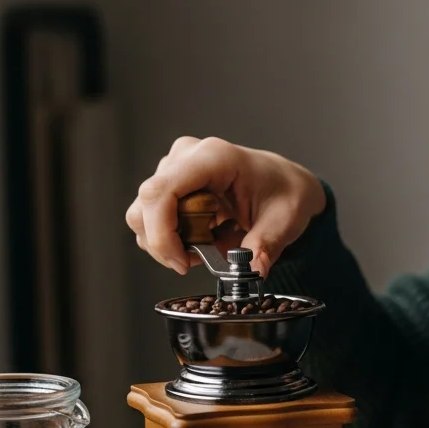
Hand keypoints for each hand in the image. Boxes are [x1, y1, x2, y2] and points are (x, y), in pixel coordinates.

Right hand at [125, 137, 325, 276]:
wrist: (285, 184)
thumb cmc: (285, 194)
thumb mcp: (284, 222)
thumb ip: (265, 246)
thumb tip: (253, 271)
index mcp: (215, 158)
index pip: (162, 191)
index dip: (161, 233)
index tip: (182, 262)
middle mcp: (188, 157)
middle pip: (146, 206)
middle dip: (166, 244)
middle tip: (198, 260)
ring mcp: (175, 168)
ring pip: (143, 215)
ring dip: (167, 242)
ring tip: (204, 248)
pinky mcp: (171, 183)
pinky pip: (150, 218)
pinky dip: (169, 239)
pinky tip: (200, 240)